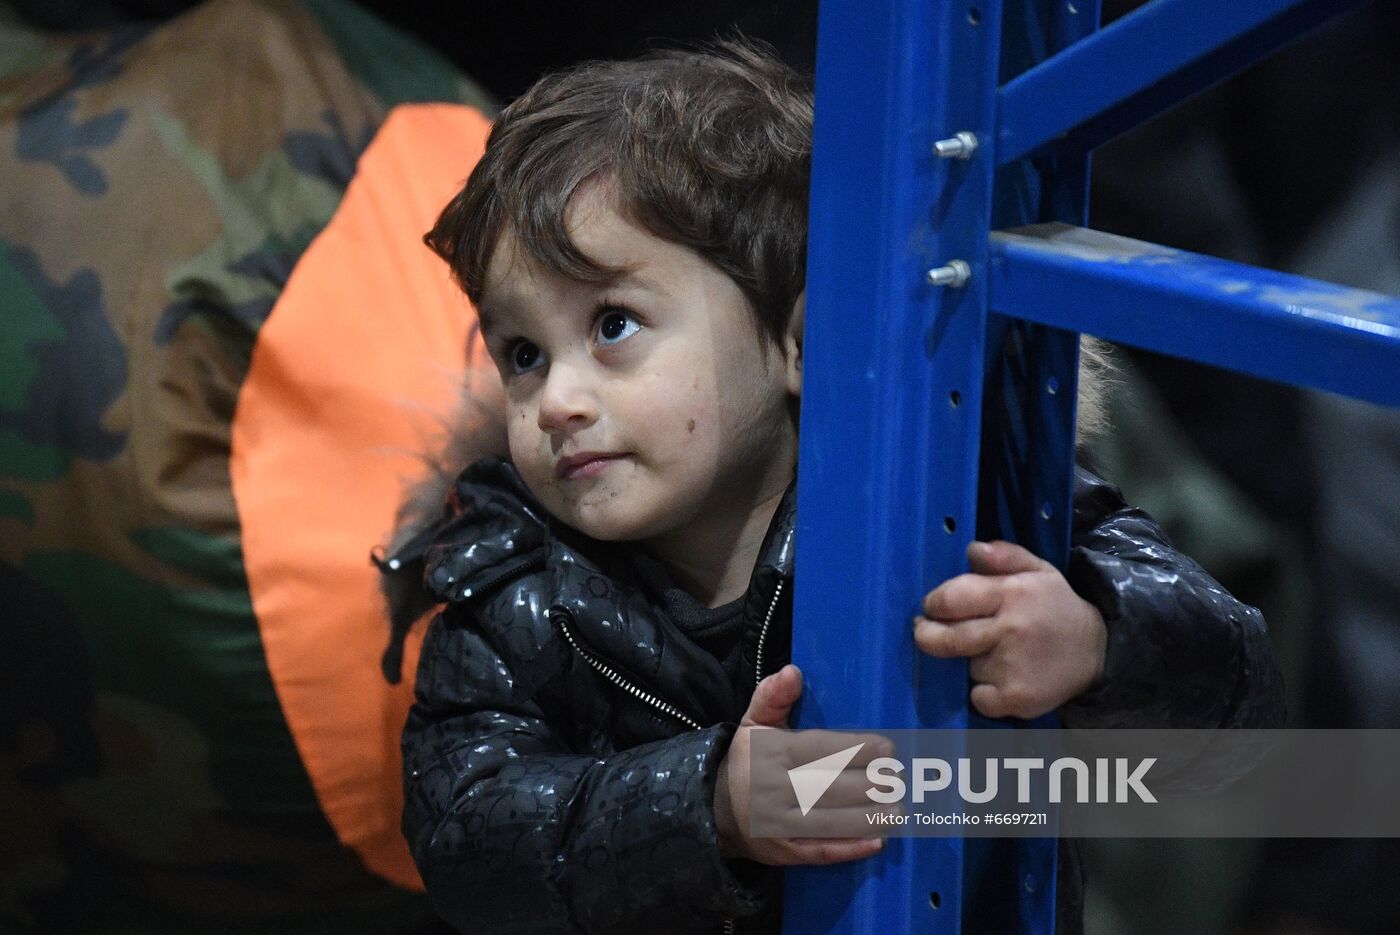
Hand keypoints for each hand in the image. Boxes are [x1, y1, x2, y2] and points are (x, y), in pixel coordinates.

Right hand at [714, 664, 891, 864]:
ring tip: (897, 810)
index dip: (856, 750)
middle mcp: (775, 788)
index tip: (888, 749)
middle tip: (899, 780)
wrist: (715, 808)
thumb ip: (773, 695)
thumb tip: (792, 671)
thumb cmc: (748, 759)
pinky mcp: (783, 851)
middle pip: (830, 787)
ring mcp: (778, 823)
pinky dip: (849, 849)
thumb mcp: (753, 722)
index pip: (820, 750)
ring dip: (867, 818)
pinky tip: (877, 842)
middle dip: (869, 784)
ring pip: (829, 822)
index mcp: (772, 753)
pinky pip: (819, 851)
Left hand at [913, 540, 1106, 719]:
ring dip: (968, 661)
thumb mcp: (1038, 570)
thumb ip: (1003, 555)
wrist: (1098, 651)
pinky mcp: (1016, 699)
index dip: (934, 603)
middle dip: (927, 635)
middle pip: (944, 639)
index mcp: (1011, 593)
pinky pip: (978, 697)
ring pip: (964, 666)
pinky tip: (1001, 679)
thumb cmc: (1055, 607)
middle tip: (928, 632)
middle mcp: (1010, 630)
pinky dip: (983, 692)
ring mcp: (1012, 667)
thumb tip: (971, 550)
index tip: (934, 607)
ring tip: (993, 652)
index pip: (951, 598)